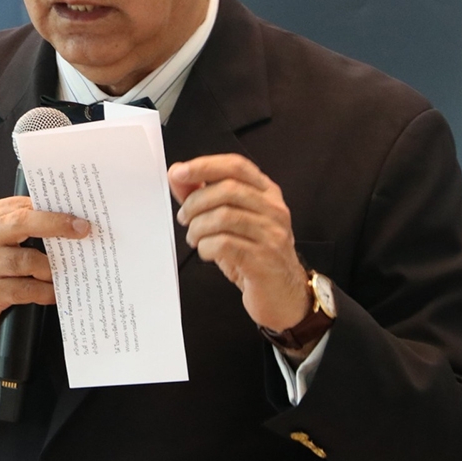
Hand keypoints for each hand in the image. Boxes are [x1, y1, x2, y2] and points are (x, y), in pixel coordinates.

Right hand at [0, 197, 89, 349]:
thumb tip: (68, 221)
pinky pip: (27, 289)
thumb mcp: (0, 237)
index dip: (52, 208)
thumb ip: (24, 224)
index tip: (77, 215)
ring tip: (69, 270)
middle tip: (82, 230)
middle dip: (56, 224)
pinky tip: (56, 291)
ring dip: (53, 267)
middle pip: (22, 223)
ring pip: (27, 260)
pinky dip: (46, 291)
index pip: (22, 205)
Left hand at [169, 154, 312, 334]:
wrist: (283, 295)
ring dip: (198, 228)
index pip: (236, 166)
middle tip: (185, 218)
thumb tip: (178, 175)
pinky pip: (225, 244)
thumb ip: (204, 194)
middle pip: (227, 190)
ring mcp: (272, 234)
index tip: (179, 173)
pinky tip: (207, 252)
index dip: (204, 166)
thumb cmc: (254, 254)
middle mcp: (273, 209)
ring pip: (224, 217)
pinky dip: (206, 247)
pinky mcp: (264, 260)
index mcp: (267, 192)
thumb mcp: (231, 220)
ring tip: (195, 238)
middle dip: (195, 203)